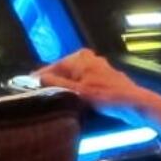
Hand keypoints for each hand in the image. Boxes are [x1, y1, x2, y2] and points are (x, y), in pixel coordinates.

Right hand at [37, 49, 151, 125]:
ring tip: (52, 99)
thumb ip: (56, 83)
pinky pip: (82, 82)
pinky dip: (76, 89)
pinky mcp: (102, 77)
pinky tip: (71, 99)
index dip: (40, 77)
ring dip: (65, 87)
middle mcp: (87, 58)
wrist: (133, 103)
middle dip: (52, 82)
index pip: (53, 66)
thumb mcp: (78, 92)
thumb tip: (37, 78)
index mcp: (79, 57)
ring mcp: (96, 67)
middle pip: (63, 71)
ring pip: (73, 77)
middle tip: (39, 95)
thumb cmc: (105, 96)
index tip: (27, 86)